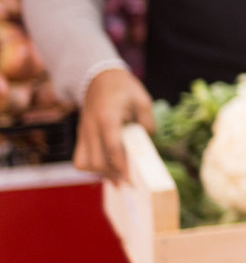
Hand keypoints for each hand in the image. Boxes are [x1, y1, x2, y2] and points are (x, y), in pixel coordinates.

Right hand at [75, 67, 154, 182]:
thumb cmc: (123, 88)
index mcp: (107, 117)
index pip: (112, 147)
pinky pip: (80, 158)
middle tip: (128, 183)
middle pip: (96, 160)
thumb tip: (148, 141)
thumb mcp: (142, 100)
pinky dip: (91, 167)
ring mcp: (83, 132)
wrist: (99, 78)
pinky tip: (107, 169)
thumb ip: (147, 122)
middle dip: (112, 174)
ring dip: (99, 173)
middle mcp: (91, 127)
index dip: (122, 165)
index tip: (131, 179)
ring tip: (117, 178)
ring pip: (83, 162)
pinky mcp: (81, 136)